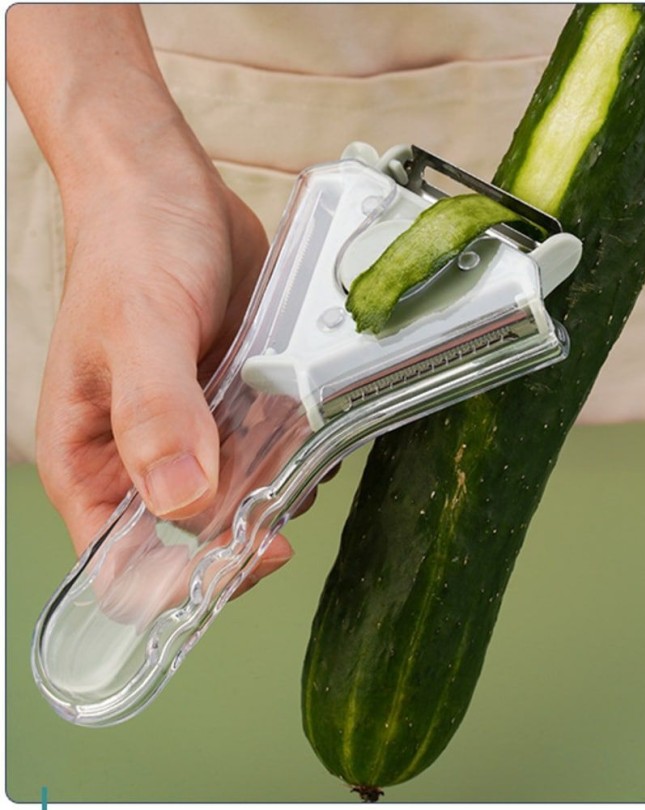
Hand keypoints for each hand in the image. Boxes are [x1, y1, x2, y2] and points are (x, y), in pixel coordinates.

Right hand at [35, 125, 296, 585]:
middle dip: (244, 531)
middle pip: (193, 542)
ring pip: (242, 500)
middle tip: (285, 493)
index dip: (180, 583)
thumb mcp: (138, 329)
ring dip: (277, 487)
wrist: (168, 192)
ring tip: (296, 441)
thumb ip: (157, 415)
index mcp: (91, 462)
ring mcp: (195, 436)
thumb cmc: (131, 251)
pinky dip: (296, 449)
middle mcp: (142, 461)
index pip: (123, 567)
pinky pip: (272, 453)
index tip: (244, 557)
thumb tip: (183, 501)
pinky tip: (307, 417)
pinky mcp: (236, 408)